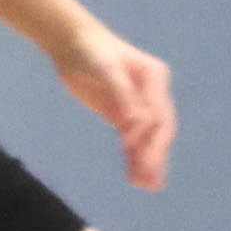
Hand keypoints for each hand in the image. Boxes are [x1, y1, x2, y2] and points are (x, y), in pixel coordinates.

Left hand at [55, 26, 176, 189]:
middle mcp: (152, 94)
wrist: (72, 43)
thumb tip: (136, 120)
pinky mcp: (122, 116)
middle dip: (154, 154)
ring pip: (148, 139)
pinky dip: (134, 159)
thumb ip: (122, 92)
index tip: (128, 144)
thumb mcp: (105, 68)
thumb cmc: (90, 50)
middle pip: (158, 129)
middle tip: (148, 179)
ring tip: (148, 186)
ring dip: (148, 162)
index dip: (148, 131)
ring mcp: (138, 106)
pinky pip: (133, 142)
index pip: (158, 112)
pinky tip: (135, 178)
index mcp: (155, 78)